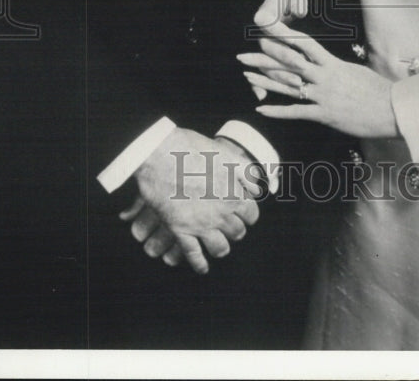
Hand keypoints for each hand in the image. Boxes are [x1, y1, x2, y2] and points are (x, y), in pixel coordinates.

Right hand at [119, 129, 262, 273]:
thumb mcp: (226, 154)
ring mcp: (200, 225)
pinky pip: (193, 255)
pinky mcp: (179, 230)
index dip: (249, 215)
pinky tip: (202, 268)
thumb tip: (257, 187)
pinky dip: (199, 264)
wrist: (160, 155)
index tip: (245, 214)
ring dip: (222, 248)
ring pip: (219, 248)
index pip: (251, 215)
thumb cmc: (192, 150)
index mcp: (234, 195)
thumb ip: (245, 172)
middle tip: (231, 227)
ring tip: (219, 246)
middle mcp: (220, 214)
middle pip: (237, 232)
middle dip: (236, 230)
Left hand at [237, 0, 397, 138]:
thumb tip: (324, 63)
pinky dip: (277, 111)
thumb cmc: (378, 90)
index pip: (304, 44)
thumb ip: (336, 68)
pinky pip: (296, 112)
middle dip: (264, 58)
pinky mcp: (324, 115)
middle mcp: (324, 77)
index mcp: (333, 64)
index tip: (266, 30)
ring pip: (288, 86)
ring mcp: (323, 96)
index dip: (283, 36)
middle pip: (289, 63)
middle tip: (244, 54)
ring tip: (246, 76)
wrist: (393, 110)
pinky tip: (261, 109)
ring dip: (264, 81)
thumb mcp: (355, 71)